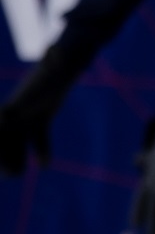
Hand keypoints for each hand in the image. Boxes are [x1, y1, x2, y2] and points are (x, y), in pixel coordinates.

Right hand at [0, 51, 81, 174]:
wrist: (68, 58)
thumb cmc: (58, 61)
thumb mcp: (50, 73)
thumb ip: (43, 80)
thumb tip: (50, 63)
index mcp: (16, 102)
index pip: (3, 121)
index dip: (2, 130)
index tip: (2, 142)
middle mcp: (19, 106)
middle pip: (8, 135)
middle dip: (5, 153)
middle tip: (8, 174)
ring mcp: (30, 110)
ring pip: (20, 138)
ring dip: (17, 155)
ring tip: (17, 174)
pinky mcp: (43, 114)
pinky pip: (39, 135)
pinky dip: (41, 149)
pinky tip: (45, 165)